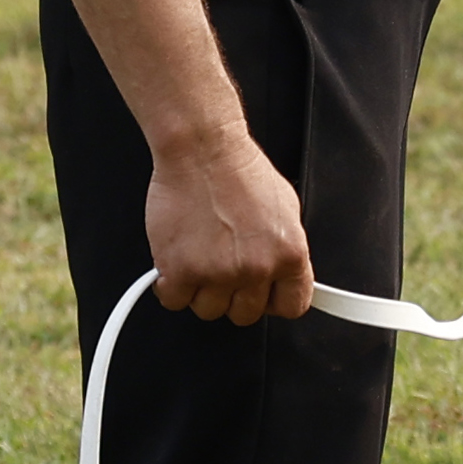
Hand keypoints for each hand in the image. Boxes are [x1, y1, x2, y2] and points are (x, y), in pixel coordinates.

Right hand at [148, 124, 312, 321]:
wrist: (202, 149)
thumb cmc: (239, 170)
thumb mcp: (286, 210)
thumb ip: (285, 249)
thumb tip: (284, 274)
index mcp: (290, 255)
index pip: (292, 306)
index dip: (273, 300)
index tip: (262, 294)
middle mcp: (256, 269)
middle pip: (245, 314)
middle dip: (233, 294)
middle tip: (223, 266)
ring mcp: (218, 273)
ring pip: (208, 310)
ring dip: (201, 289)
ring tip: (200, 255)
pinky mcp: (181, 271)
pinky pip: (174, 301)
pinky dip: (171, 284)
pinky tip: (177, 259)